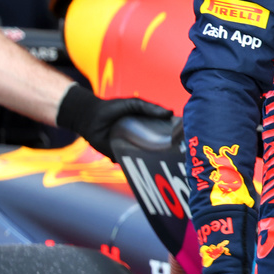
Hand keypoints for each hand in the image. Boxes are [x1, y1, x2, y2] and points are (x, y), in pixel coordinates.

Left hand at [55, 83, 172, 160]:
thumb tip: (170, 113)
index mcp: (146, 125)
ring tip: (166, 164)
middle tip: (178, 155)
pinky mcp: (118, 156)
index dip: (173, 136)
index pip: (163, 132)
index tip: (185, 140)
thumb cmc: (112, 108)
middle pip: (156, 147)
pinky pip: (129, 164)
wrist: (88, 117)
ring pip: (143, 157)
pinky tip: (145, 168)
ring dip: (152, 161)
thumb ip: (150, 108)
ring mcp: (129, 149)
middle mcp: (140, 138)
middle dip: (166, 151)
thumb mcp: (133, 104)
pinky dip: (135, 167)